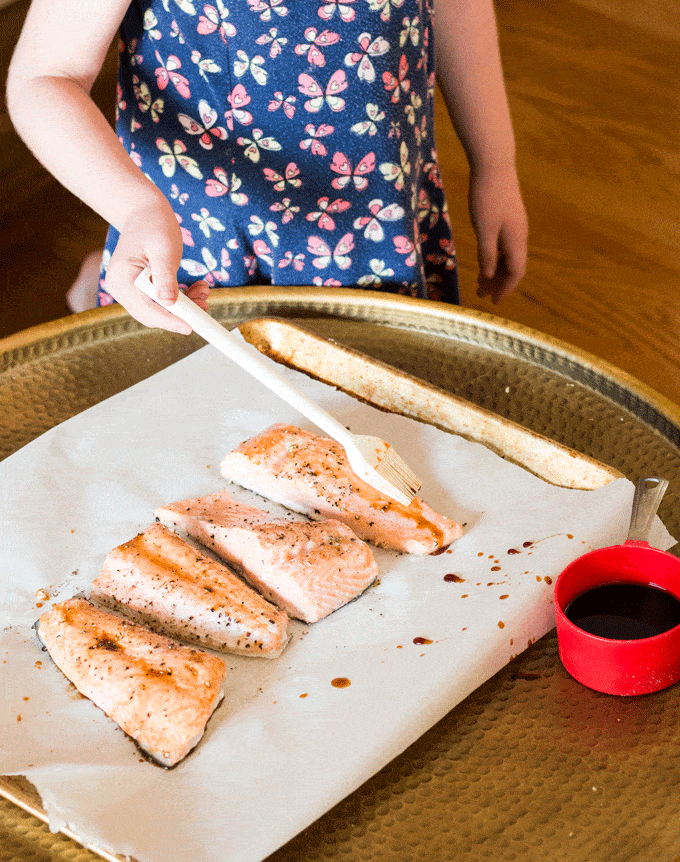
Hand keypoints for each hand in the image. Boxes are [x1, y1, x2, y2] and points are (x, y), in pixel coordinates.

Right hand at [103, 201, 209, 332]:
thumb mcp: (163, 248)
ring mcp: (129, 290)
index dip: (169, 320)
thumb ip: (165, 276)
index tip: (190, 326)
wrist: (145, 212)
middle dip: (180, 314)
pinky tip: (196, 289)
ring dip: (184, 305)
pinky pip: (161, 301)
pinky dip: (180, 298)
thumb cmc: (153, 224)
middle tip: (205, 305)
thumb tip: (168, 303)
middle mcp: (121, 289)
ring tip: (204, 291)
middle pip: (151, 314)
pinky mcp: (140, 289)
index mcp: (121, 279)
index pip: (145, 309)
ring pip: (159, 309)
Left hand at [468, 165, 527, 302]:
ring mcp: (515, 226)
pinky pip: (504, 245)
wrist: (494, 165)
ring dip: (495, 271)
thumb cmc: (487, 198)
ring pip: (508, 256)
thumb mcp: (484, 230)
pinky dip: (495, 257)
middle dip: (499, 283)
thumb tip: (490, 276)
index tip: (493, 301)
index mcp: (516, 241)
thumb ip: (488, 255)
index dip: (505, 289)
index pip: (516, 272)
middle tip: (482, 294)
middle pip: (513, 266)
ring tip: (480, 282)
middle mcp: (519, 236)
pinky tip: (484, 260)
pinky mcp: (508, 218)